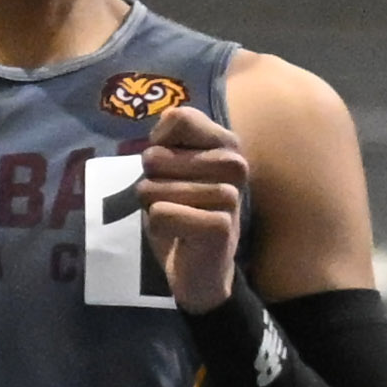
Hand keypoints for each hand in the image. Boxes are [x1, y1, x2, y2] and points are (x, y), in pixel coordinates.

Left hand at [135, 104, 248, 314]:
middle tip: (174, 201)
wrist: (201, 268)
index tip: (173, 168)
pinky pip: (160, 213)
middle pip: (155, 157)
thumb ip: (167, 138)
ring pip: (153, 188)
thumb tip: (166, 125)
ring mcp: (231, 195)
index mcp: (227, 142)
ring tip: (177, 217)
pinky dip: (157, 226)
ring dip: (152, 206)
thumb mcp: (171, 166)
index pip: (178, 118)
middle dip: (150, 181)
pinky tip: (180, 234)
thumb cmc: (184, 210)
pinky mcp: (220, 226)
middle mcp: (236, 163)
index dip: (159, 144)